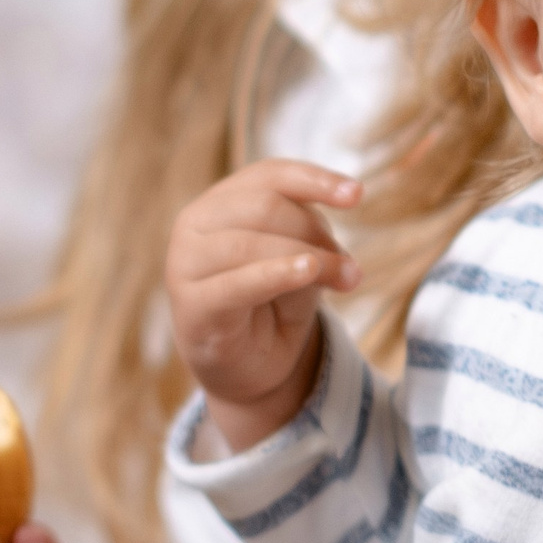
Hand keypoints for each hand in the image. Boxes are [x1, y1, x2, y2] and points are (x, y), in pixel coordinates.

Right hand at [165, 160, 361, 449]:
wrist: (251, 367)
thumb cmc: (275, 302)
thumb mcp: (300, 255)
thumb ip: (309, 230)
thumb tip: (336, 210)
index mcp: (221, 201)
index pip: (268, 175)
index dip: (315, 179)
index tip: (357, 194)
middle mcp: (194, 224)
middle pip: (264, 205)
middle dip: (316, 231)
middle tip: (350, 267)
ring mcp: (185, 264)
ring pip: (252, 242)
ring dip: (310, 258)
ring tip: (347, 279)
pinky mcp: (192, 306)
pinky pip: (238, 283)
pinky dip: (277, 273)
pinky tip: (309, 271)